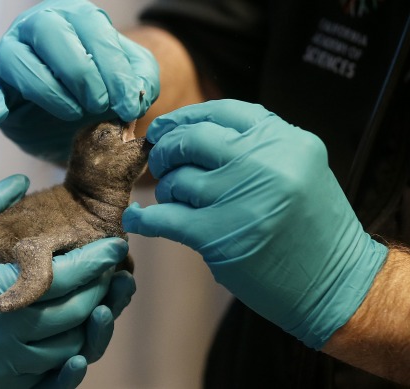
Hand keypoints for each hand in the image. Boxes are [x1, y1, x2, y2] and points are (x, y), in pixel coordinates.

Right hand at [0, 0, 158, 162]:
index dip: (113, 69)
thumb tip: (135, 96)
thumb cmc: (102, 91)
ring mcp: (12, 53)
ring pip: (17, 59)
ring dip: (50, 92)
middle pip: (49, 32)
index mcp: (76, 18)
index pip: (92, 28)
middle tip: (98, 105)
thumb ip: (141, 81)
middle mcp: (40, 27)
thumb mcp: (129, 82)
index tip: (128, 105)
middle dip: (80, 74)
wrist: (76, 122)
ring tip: (74, 113)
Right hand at [0, 175, 134, 387]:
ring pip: (70, 346)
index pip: (62, 276)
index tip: (116, 244)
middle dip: (103, 287)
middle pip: (75, 312)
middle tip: (116, 267)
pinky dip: (73, 356)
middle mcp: (2, 334)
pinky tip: (82, 336)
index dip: (96, 260)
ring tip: (104, 295)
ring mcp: (1, 367)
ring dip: (93, 319)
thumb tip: (22, 181)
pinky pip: (51, 377)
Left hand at [123, 99, 387, 348]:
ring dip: (166, 189)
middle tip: (159, 160)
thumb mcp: (298, 168)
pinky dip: (144, 218)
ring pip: (178, 180)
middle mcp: (263, 161)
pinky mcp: (218, 235)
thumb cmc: (312, 227)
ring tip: (172, 198)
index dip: (186, 118)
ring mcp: (239, 197)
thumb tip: (193, 134)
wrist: (336, 283)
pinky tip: (137, 217)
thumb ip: (255, 146)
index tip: (168, 128)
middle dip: (166, 149)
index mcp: (285, 139)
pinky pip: (165, 217)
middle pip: (192, 139)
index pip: (222, 112)